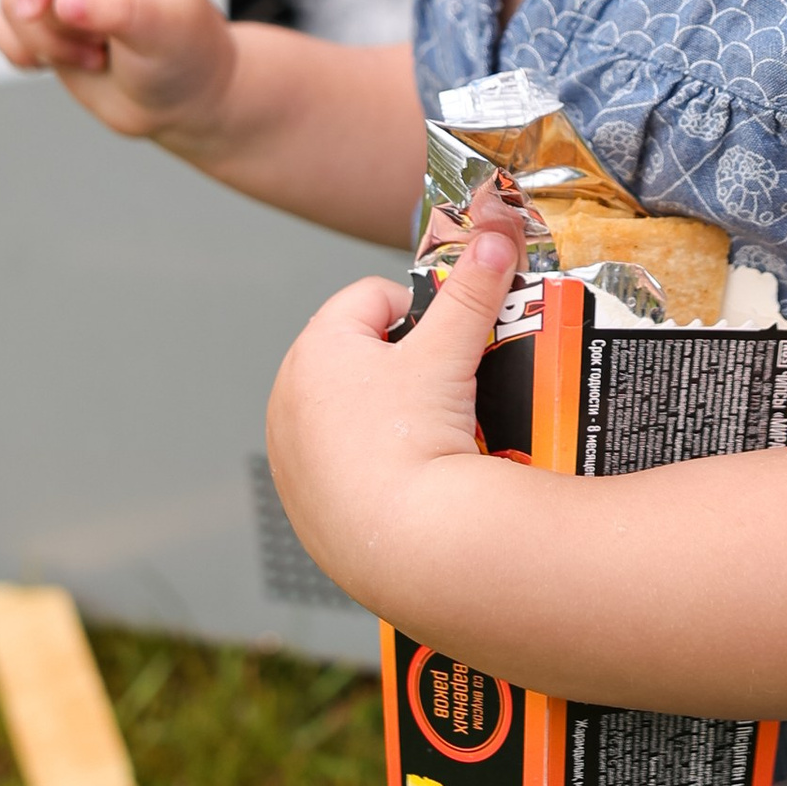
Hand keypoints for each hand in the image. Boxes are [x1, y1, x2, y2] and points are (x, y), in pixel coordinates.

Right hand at [0, 0, 239, 144]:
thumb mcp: (169, 29)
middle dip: (47, 19)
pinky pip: (4, 30)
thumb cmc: (189, 55)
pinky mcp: (46, 26)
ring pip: (11, 3)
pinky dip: (23, 53)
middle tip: (93, 48)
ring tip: (93, 56)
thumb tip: (65, 0)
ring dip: (43, 41)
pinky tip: (67, 62)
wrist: (185, 100)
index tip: (35, 10)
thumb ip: (120, 10)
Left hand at [265, 223, 518, 608]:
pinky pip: (338, 461)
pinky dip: (369, 459)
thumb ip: (472, 291)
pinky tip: (405, 476)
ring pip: (346, 409)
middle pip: (357, 353)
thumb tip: (498, 238)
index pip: (371, 297)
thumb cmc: (413, 443)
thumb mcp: (449, 353)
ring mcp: (289, 451)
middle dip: (402, 363)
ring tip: (429, 435)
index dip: (419, 311)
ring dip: (385, 412)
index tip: (450, 340)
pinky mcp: (300, 500)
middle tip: (446, 388)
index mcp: (316, 347)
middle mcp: (288, 394)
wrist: (405, 547)